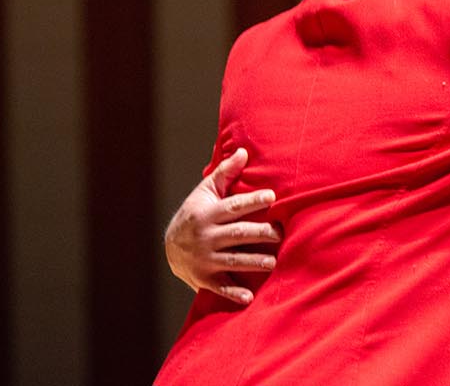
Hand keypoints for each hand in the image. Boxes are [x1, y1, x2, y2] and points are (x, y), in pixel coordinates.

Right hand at [164, 148, 281, 304]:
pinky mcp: (205, 278)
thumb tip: (244, 151)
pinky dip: (234, 293)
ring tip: (273, 262)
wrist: (169, 248)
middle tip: (280, 233)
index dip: (253, 201)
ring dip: (254, 262)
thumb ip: (225, 173)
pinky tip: (249, 297)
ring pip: (234, 260)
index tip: (272, 196)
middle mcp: (207, 236)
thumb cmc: (196, 215)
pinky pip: (221, 287)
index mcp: (208, 214)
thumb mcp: (205, 193)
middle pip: (238, 234)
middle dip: (261, 233)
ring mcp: (206, 258)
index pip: (234, 206)